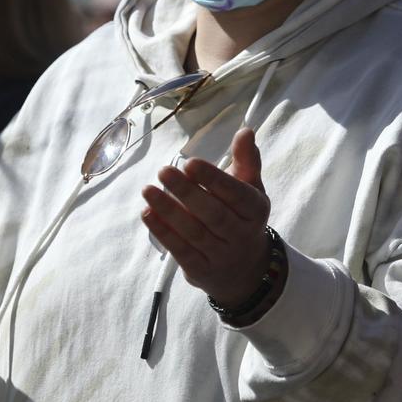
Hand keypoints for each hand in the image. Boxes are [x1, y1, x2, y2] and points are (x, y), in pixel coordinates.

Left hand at [140, 127, 271, 310]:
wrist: (245, 270)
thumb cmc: (242, 218)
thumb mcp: (250, 189)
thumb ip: (246, 160)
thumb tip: (245, 131)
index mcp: (255, 211)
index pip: (236, 194)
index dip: (213, 179)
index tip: (190, 162)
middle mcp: (241, 235)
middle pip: (213, 214)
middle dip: (187, 192)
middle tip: (164, 171)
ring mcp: (221, 256)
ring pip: (194, 233)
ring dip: (169, 211)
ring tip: (148, 190)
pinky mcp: (201, 271)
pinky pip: (181, 251)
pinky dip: (163, 233)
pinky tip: (147, 214)